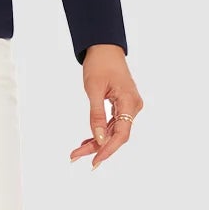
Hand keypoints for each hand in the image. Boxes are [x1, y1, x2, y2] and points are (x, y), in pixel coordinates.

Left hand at [70, 45, 142, 170]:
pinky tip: (86, 141)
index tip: (94, 161)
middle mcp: (133, 107)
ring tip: (77, 151)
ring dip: (96, 142)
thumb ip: (96, 115)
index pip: (122, 134)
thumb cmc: (99, 64)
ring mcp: (129, 107)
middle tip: (75, 156)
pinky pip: (112, 124)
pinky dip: (99, 132)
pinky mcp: (123, 106)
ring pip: (113, 132)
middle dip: (97, 148)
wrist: (104, 48)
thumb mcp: (94, 89)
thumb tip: (98, 139)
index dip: (108, 150)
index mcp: (130, 102)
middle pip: (117, 135)